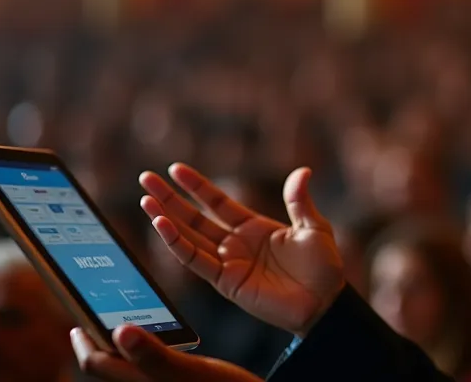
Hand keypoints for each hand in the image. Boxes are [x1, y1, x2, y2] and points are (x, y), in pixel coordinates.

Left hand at [72, 326, 259, 381]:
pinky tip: (161, 341)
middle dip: (101, 341)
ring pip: (130, 368)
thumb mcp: (191, 374)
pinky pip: (151, 368)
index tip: (77, 319)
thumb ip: (154, 356)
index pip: (96, 364)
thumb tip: (119, 332)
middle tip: (98, 316)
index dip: (82, 341)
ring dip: (121, 347)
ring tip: (125, 323)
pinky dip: (145, 352)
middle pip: (110, 367)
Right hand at [140, 164, 343, 336]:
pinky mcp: (225, 282)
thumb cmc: (323, 268)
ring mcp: (228, 263)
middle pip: (195, 217)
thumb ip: (299, 201)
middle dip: (170, 198)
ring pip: (189, 237)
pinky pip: (196, 260)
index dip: (196, 186)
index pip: (217, 202)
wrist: (325, 303)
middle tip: (145, 179)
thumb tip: (303, 171)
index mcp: (253, 228)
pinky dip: (177, 244)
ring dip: (166, 219)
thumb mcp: (313, 227)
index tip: (175, 169)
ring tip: (146, 199)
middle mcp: (235, 244)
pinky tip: (162, 225)